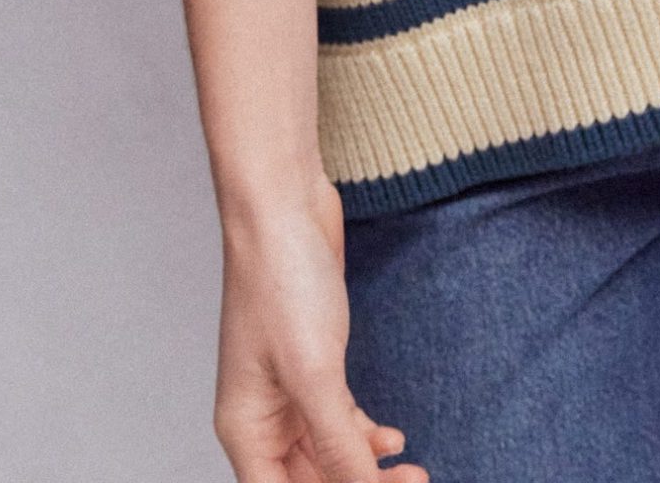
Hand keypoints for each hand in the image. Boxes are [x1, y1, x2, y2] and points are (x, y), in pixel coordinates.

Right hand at [213, 170, 427, 482]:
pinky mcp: (314, 363)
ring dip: (369, 468)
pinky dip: (365, 435)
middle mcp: (262, 417)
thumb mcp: (314, 374)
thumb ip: (338, 446)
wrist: (284, 204)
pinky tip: (393, 438)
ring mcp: (289, 390)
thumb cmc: (280, 279)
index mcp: (246, 429)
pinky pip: (340, 420)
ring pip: (330, 455)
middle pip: (311, 482)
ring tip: (414, 471)